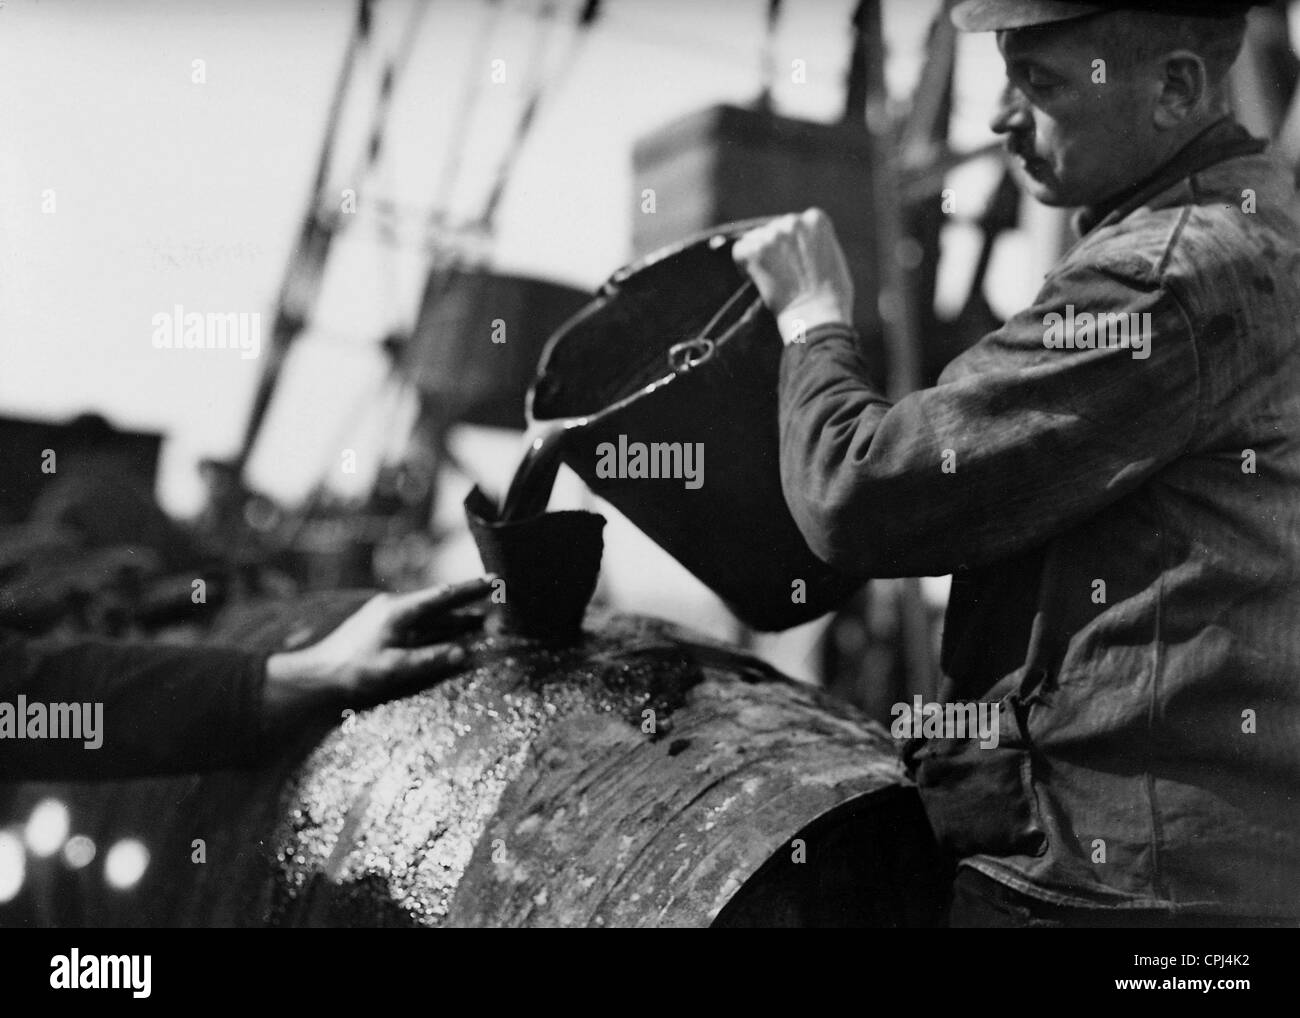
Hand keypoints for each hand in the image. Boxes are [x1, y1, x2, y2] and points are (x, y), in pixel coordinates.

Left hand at [263, 577, 492, 723]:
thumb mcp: (393, 667)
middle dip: (468, 600)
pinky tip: (452, 633)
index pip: (441, 596)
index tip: (493, 581)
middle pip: (439, 602)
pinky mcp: (384, 628)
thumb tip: (463, 653)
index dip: (469, 590)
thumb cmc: (353, 672)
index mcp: (398, 611)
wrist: (317, 674)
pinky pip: (420, 624)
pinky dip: (440, 627)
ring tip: (483, 618)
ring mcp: (389, 617)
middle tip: (496, 593)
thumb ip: (428, 659)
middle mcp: (395, 607)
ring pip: (430, 615)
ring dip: (456, 617)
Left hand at [732, 208, 854, 343]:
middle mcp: (793, 221)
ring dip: (759, 256)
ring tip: (771, 279)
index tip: (793, 263)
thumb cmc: (832, 296)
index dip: (790, 244)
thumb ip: (816, 242)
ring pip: (755, 238)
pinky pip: (739, 251)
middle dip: (774, 248)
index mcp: (815, 219)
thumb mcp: (833, 256)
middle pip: (773, 229)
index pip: (794, 223)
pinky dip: (744, 266)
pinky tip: (758, 280)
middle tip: (780, 274)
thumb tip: (802, 241)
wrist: (816, 316)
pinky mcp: (755, 250)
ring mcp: (773, 234)